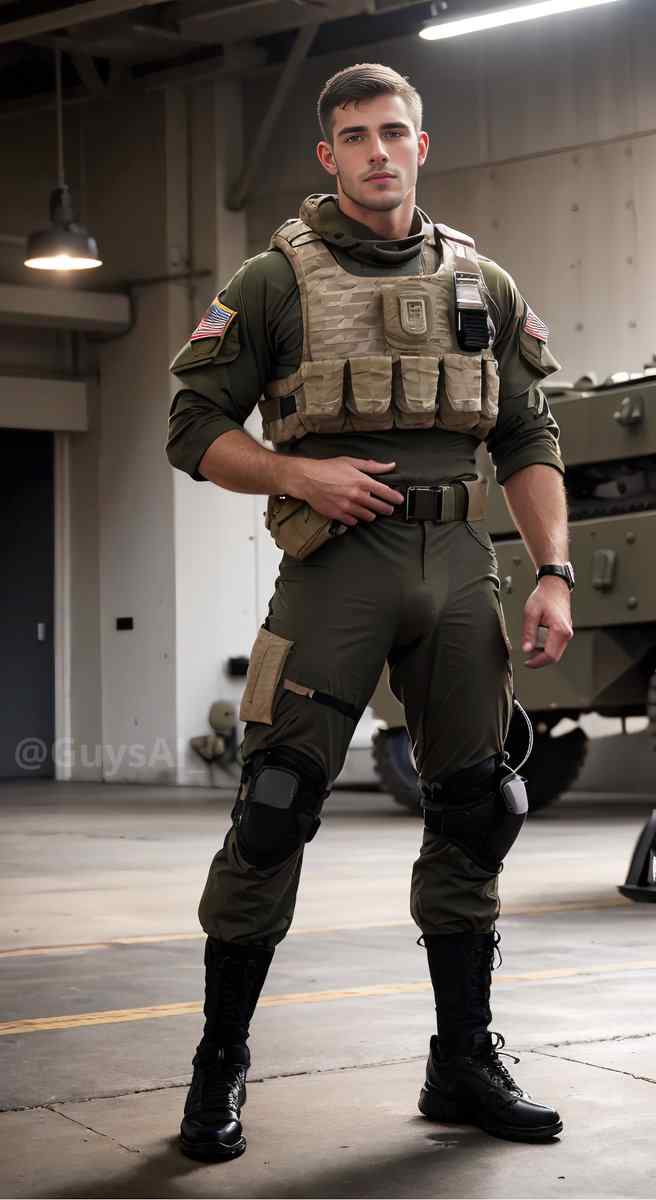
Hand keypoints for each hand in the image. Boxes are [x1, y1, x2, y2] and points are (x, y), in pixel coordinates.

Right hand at [286, 456, 404, 525]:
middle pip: (379, 508)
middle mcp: (356, 495)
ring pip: (367, 517)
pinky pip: (353, 522)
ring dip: (371, 515)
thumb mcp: (351, 462)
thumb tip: (390, 465)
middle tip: (387, 509)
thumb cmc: (328, 468)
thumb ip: (372, 466)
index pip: (385, 492)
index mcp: (361, 481)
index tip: (399, 500)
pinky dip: (355, 519)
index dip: (395, 498)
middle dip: (386, 509)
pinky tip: (354, 514)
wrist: (307, 479)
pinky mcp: (338, 514)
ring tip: (370, 512)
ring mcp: (347, 507)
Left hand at [522, 577, 572, 668]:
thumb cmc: (544, 597)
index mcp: (560, 630)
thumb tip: (526, 650)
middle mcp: (567, 634)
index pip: (550, 655)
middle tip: (527, 651)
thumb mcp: (530, 614)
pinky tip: (538, 635)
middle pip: (553, 656)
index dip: (537, 662)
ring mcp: (567, 634)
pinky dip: (545, 645)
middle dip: (538, 657)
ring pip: (555, 652)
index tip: (526, 663)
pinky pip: (555, 645)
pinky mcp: (565, 632)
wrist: (555, 587)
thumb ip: (528, 633)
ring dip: (541, 651)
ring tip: (532, 638)